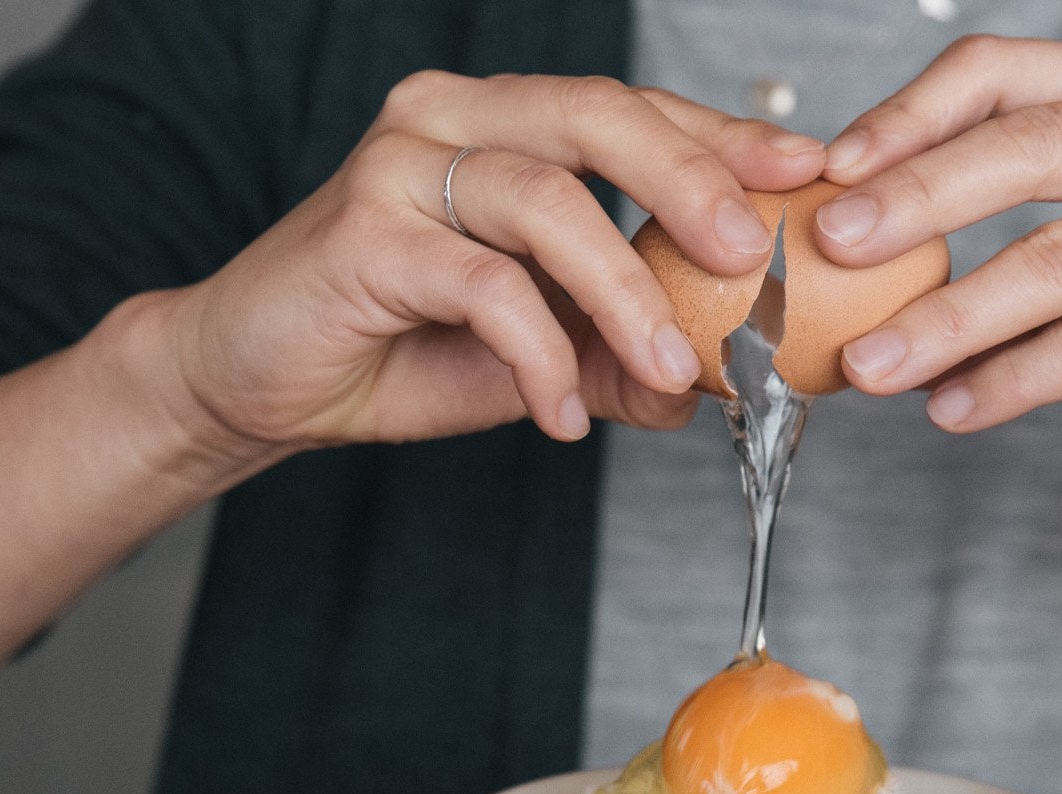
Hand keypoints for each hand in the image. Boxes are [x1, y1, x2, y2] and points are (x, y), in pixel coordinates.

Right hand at [156, 73, 824, 455]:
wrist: (256, 379)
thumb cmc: (394, 346)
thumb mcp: (535, 354)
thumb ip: (616, 356)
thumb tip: (706, 386)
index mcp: (502, 123)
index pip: (630, 112)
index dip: (721, 138)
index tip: (804, 170)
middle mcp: (451, 119)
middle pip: (596, 117)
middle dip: (690, 181)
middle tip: (748, 254)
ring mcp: (401, 165)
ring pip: (547, 201)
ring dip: (624, 292)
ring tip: (669, 366)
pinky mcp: (365, 232)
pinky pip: (484, 284)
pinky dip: (540, 352)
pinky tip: (561, 413)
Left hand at [817, 38, 1061, 538]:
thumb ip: (1011, 241)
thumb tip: (862, 274)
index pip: (1009, 73)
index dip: (912, 115)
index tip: (831, 169)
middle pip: (1029, 144)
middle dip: (918, 196)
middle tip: (834, 243)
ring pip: (1059, 255)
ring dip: (951, 316)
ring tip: (873, 366)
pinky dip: (1017, 380)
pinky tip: (954, 408)